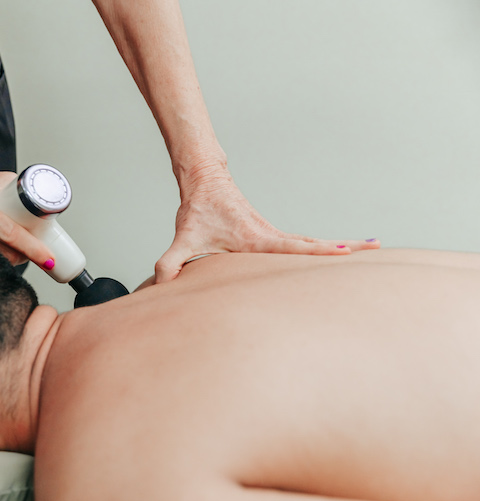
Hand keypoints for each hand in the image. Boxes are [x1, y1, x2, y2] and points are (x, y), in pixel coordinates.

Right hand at [0, 166, 54, 269]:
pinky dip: (1, 259)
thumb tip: (45, 206)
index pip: (10, 233)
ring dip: (16, 259)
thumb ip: (20, 189)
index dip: (32, 249)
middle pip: (6, 254)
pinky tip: (8, 254)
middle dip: (27, 256)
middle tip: (42, 254)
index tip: (48, 258)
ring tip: (25, 251)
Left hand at [154, 170, 380, 283]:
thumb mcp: (184, 238)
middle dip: (346, 247)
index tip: (350, 251)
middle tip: (377, 248)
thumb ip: (169, 262)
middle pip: (314, 244)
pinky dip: (319, 248)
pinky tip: (331, 254)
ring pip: (309, 243)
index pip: (296, 246)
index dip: (322, 251)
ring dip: (338, 247)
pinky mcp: (268, 234)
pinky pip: (299, 244)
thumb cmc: (197, 210)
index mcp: (258, 238)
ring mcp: (272, 234)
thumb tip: (160, 284)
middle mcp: (270, 235)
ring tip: (370, 250)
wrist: (204, 180)